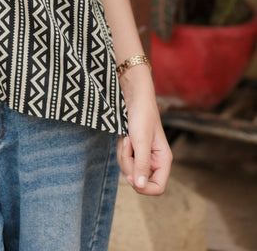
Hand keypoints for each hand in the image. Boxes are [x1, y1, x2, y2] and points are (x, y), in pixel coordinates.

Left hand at [117, 65, 171, 195]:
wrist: (134, 97)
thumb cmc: (142, 115)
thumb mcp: (141, 141)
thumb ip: (141, 164)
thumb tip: (140, 186)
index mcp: (163, 160)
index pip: (158, 187)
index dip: (144, 188)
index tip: (131, 177)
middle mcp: (155, 161)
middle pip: (139, 179)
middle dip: (129, 164)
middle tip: (128, 144)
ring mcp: (143, 156)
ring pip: (129, 170)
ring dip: (124, 155)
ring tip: (127, 137)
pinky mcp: (134, 151)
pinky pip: (125, 160)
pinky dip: (121, 150)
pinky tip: (124, 137)